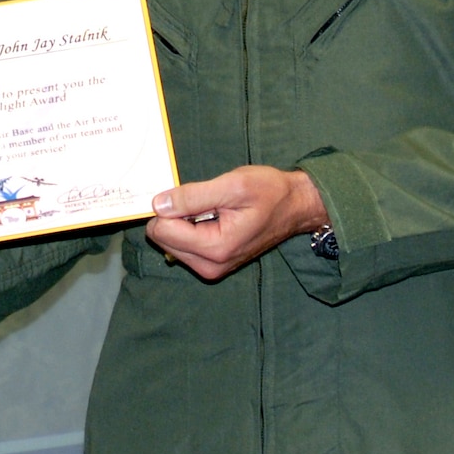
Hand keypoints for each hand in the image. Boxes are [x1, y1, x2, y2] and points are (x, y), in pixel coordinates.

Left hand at [144, 166, 327, 281]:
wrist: (295, 207)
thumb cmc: (270, 192)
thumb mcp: (232, 185)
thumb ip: (192, 196)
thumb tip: (158, 204)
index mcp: (215, 248)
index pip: (162, 229)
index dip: (172, 206)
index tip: (195, 195)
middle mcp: (209, 266)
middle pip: (162, 237)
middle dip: (178, 215)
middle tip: (208, 203)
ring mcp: (209, 268)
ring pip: (169, 241)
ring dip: (185, 221)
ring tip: (215, 211)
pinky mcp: (210, 265)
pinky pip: (182, 245)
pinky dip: (191, 229)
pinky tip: (214, 219)